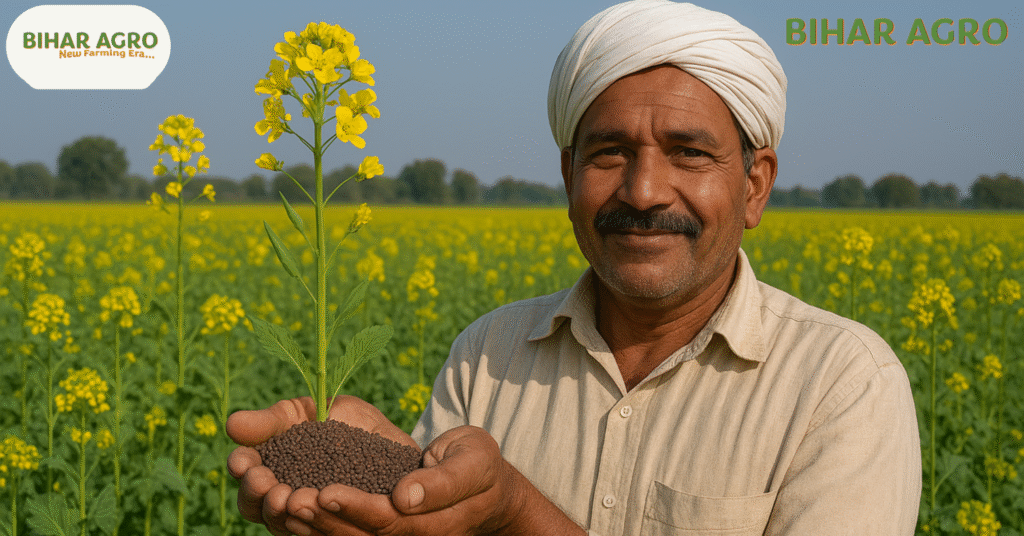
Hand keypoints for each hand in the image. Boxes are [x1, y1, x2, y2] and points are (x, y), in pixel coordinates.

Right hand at [226, 395, 416, 535]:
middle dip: (259, 495)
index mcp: (274, 470)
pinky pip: (326, 531)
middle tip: (269, 484)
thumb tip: (232, 423)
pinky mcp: (343, 526)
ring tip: (293, 498)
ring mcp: (312, 516)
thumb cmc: (348, 425)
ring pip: (288, 524)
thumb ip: (275, 421)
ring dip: (285, 513)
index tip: (245, 461)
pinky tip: (323, 505)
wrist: (396, 442)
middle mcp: (286, 499)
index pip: (246, 477)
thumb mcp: (311, 412)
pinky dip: (320, 521)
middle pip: (258, 508)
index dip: (242, 470)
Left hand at [289, 425, 527, 535]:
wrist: (484, 490)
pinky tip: (289, 511)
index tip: (324, 491)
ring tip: (281, 504)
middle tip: (289, 499)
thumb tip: (404, 497)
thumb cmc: (479, 466)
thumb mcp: (474, 461)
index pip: (389, 520)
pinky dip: (319, 527)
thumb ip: (443, 480)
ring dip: (314, 526)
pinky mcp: (382, 531)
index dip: (356, 508)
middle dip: (323, 520)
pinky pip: (349, 534)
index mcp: (436, 521)